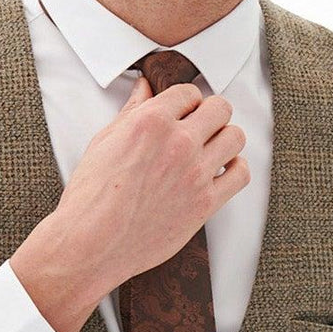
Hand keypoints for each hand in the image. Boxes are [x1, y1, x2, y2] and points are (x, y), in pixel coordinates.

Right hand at [55, 72, 249, 290]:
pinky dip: (235, 169)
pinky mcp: (205, 202)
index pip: (189, 93)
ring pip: (235, 137)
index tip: (184, 112)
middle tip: (200, 129)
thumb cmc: (91, 196)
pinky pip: (240, 174)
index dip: (187, 102)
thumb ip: (132, 111)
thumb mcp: (105, 141)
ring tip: (211, 150)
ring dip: (225, 140)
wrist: (92, 243)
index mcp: (151, 121)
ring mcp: (195, 173)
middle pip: (220, 109)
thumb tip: (145, 88)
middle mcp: (177, 142)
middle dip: (211, 115)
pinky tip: (221, 173)